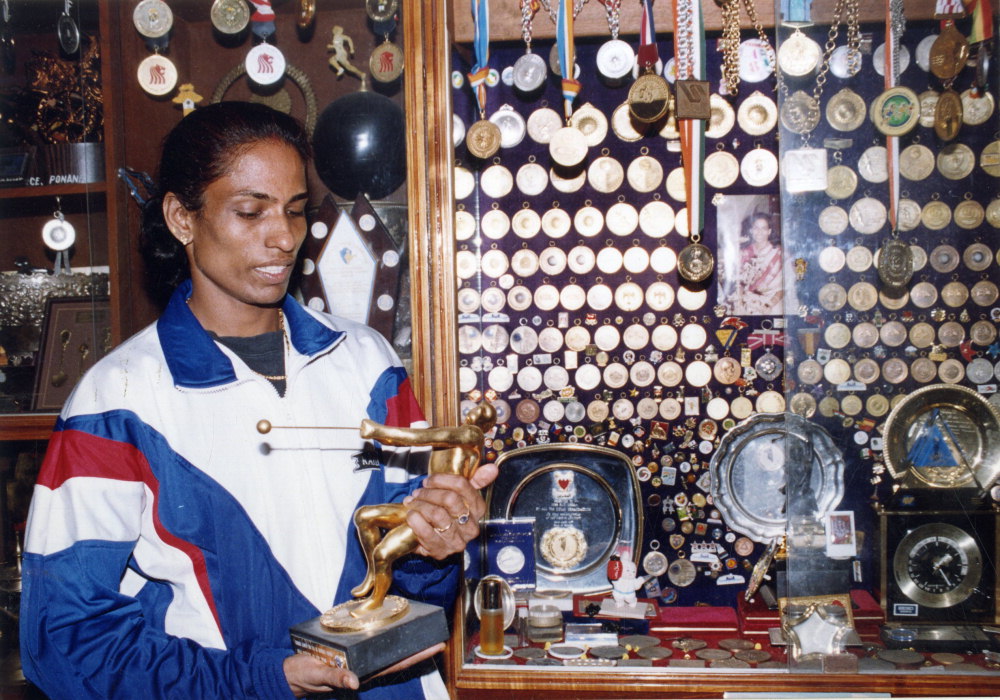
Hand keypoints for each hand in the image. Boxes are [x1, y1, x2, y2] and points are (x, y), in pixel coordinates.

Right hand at [284, 643, 444, 696]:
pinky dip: (386, 637)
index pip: (396, 664)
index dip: (416, 656)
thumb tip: (354, 683)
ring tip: (420, 629)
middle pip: (398, 657)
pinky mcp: (352, 653)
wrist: (290, 674)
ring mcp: (360, 661)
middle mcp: (366, 667)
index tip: (436, 647)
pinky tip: (392, 628)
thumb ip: (334, 678)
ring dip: (404, 642)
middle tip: (438, 637)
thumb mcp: (318, 674)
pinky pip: (374, 645)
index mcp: (363, 673)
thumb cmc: (304, 675)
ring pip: (389, 651)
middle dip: (418, 648)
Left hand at [403, 464, 496, 558]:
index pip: (462, 486)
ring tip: (411, 502)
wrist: (429, 537)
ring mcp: (457, 541)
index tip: (428, 481)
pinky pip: (426, 532)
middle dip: (429, 493)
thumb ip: (477, 479)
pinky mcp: (441, 552)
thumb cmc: (445, 512)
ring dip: (420, 505)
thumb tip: (492, 468)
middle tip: (418, 492)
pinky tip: (411, 515)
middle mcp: (471, 527)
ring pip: (437, 514)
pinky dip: (415, 520)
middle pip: (450, 499)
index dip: (442, 480)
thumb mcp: (461, 495)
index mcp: (478, 509)